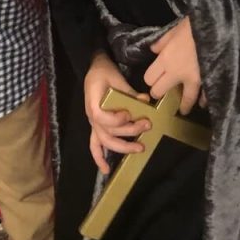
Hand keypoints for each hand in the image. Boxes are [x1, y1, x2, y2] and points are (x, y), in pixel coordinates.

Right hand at [84, 53, 150, 174]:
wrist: (95, 69)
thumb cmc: (104, 73)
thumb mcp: (116, 78)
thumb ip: (130, 92)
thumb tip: (146, 100)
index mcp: (93, 104)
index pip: (102, 118)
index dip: (116, 119)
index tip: (128, 113)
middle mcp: (92, 117)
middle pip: (107, 133)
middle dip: (128, 133)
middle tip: (147, 126)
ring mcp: (94, 124)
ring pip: (105, 141)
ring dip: (123, 147)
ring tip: (140, 147)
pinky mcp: (97, 127)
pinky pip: (94, 145)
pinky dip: (99, 158)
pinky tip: (106, 170)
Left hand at [144, 17, 203, 114]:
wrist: (217, 28)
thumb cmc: (194, 26)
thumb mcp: (175, 29)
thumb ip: (162, 41)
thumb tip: (154, 49)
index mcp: (166, 59)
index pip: (149, 78)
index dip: (151, 77)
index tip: (154, 77)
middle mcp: (177, 73)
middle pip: (159, 91)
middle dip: (160, 91)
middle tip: (163, 90)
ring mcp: (194, 79)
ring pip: (185, 99)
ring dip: (183, 104)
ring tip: (183, 109)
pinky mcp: (209, 81)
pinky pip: (205, 95)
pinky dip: (204, 100)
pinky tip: (203, 103)